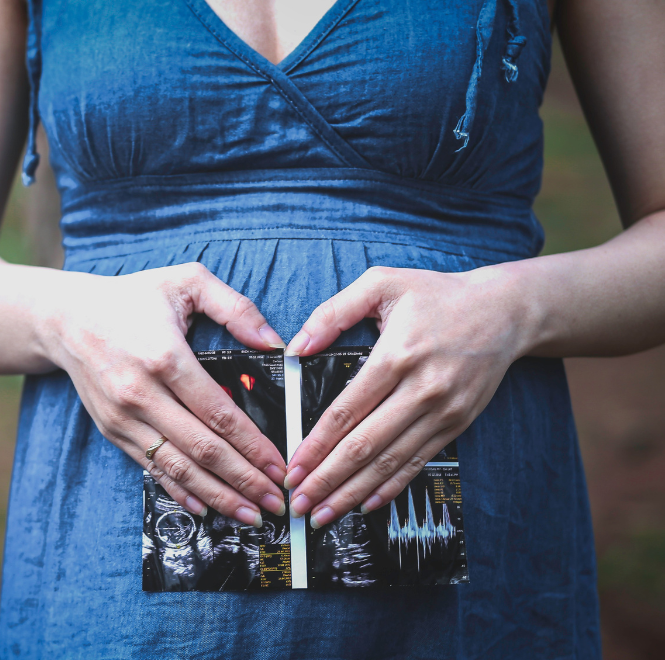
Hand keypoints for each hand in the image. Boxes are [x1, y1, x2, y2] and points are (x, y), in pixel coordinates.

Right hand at [40, 262, 288, 525]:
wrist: (66, 318)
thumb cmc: (131, 298)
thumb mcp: (186, 281)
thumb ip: (236, 307)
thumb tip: (274, 344)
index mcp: (165, 357)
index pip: (219, 414)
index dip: (253, 446)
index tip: (279, 467)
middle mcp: (142, 393)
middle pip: (202, 449)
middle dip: (245, 481)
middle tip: (277, 502)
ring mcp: (124, 417)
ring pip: (178, 467)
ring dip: (218, 495)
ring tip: (251, 514)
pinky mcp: (113, 430)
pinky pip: (151, 467)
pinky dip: (181, 491)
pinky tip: (208, 506)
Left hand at [280, 266, 530, 527]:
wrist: (505, 310)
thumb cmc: (437, 295)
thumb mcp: (382, 284)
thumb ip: (333, 312)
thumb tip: (296, 346)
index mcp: (397, 356)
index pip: (347, 411)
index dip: (317, 444)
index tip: (293, 467)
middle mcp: (421, 389)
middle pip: (365, 445)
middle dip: (327, 479)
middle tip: (299, 502)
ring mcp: (442, 412)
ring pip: (390, 461)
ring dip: (353, 492)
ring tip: (323, 514)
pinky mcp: (456, 424)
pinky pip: (418, 462)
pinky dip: (391, 486)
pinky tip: (366, 504)